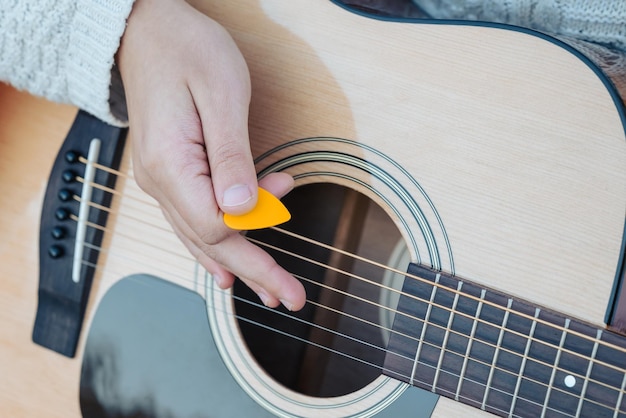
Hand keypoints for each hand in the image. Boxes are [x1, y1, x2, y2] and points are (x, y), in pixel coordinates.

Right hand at [117, 0, 305, 310]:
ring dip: (239, 264)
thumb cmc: (185, 51)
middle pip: (211, 242)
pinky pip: (193, 222)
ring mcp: (162, 182)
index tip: (286, 223)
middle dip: (255, 271)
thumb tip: (242, 209)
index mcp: (171, 165)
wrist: (146, 33)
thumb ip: (231, 155)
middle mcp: (161, 182)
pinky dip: (217, 246)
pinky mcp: (171, 175)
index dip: (256, 233)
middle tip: (291, 297)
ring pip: (202, 238)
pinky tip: (228, 268)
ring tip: (270, 290)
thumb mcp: (220, 94)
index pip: (217, 225)